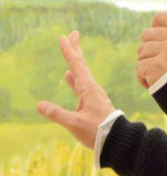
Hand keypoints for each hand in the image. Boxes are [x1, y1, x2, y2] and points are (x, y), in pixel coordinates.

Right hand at [36, 31, 116, 149]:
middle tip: (73, 34)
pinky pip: (81, 86)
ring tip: (71, 53)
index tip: (64, 37)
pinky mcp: (93, 104)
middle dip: (76, 49)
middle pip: (82, 65)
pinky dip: (74, 79)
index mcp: (88, 90)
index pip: (76, 66)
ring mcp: (93, 96)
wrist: (118, 141)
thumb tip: (39, 105)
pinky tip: (69, 77)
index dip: (69, 51)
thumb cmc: (98, 132)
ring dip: (75, 62)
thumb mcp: (74, 123)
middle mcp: (92, 89)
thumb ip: (57, 114)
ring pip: (82, 74)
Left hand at [136, 12, 166, 89]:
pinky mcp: (156, 67)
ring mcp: (166, 52)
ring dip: (147, 63)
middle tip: (161, 61)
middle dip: (150, 48)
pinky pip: (139, 67)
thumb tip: (156, 28)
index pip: (159, 18)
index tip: (160, 40)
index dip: (156, 29)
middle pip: (147, 35)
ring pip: (141, 52)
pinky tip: (155, 82)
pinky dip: (144, 77)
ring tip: (161, 73)